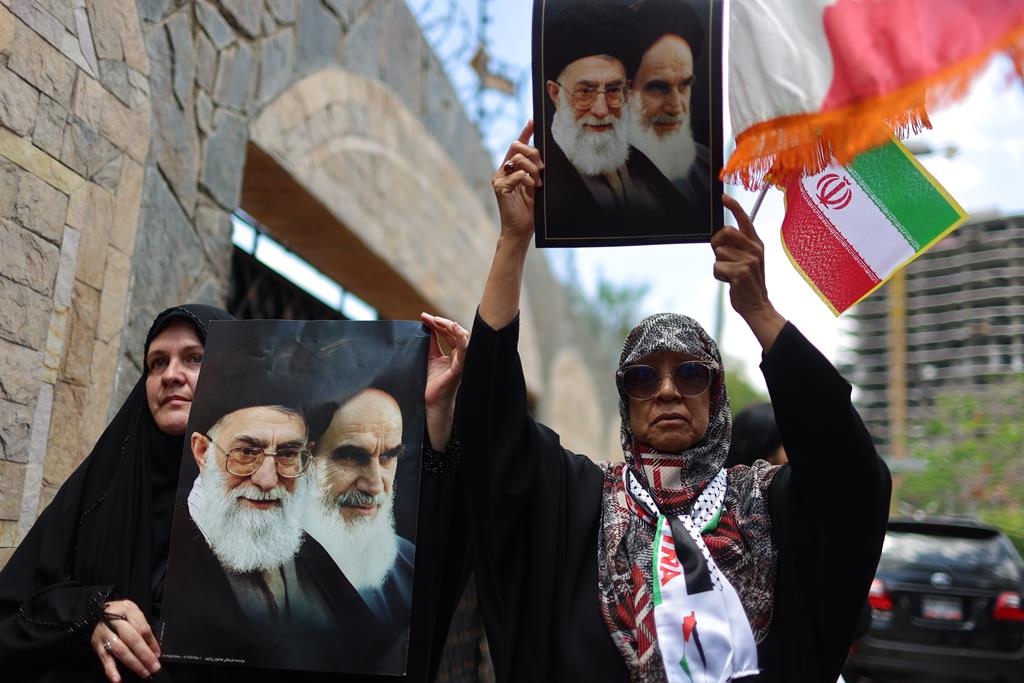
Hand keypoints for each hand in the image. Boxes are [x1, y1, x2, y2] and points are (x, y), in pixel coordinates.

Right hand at [89, 600, 160, 681]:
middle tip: (154, 666)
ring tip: (143, 672)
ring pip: (121, 650)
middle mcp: (114, 622)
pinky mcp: (97, 645)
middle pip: (132, 639)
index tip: (157, 654)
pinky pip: (104, 659)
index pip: (142, 628)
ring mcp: (105, 634)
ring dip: (133, 663)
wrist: (95, 612)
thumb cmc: (118, 613)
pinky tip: (117, 679)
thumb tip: (153, 648)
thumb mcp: (132, 611)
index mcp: (127, 610)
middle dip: (145, 655)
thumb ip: (142, 626)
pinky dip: (111, 670)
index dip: (152, 642)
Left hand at [420, 313, 469, 449]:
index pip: (449, 334)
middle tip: (428, 318)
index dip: (438, 323)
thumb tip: (425, 326)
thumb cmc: (430, 384)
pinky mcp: (459, 369)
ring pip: (463, 339)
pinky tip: (453, 328)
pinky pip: (464, 350)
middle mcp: (460, 358)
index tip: (424, 317)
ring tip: (439, 320)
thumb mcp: (428, 358)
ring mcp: (461, 363)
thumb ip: (429, 343)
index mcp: (454, 355)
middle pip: (456, 333)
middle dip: (443, 323)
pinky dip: (460, 337)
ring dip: (451, 327)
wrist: (429, 403)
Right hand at [493, 120, 542, 241]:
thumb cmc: (530, 211)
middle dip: (533, 153)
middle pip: (517, 146)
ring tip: (538, 184)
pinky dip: (527, 180)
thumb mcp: (536, 186)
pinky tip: (532, 189)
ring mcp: (499, 178)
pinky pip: (517, 174)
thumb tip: (545, 157)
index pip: (519, 145)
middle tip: (542, 168)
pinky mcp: (499, 187)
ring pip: (517, 159)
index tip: (534, 120)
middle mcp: (503, 170)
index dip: (526, 131)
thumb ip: (537, 171)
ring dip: (532, 169)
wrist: (521, 231)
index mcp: (512, 168)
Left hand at [713, 194, 785, 350]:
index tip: (723, 197)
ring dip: (719, 265)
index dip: (734, 206)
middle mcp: (755, 249)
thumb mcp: (748, 260)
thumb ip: (738, 246)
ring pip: (718, 253)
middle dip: (717, 244)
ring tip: (731, 274)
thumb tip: (721, 234)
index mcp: (757, 243)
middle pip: (725, 232)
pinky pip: (717, 267)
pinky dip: (718, 275)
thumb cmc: (748, 282)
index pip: (745, 220)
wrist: (758, 305)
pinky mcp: (741, 272)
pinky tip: (729, 282)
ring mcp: (749, 260)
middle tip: (723, 258)